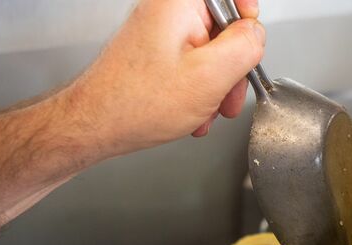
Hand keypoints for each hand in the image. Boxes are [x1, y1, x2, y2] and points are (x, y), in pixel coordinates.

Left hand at [65, 0, 264, 157]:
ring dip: (216, 86)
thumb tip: (257, 35)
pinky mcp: (156, 54)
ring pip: (210, 52)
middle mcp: (168, 11)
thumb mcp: (210, 76)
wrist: (94, 126)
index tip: (249, 44)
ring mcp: (160, 33)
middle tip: (228, 93)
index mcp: (179, 3)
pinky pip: (192, 66)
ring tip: (205, 110)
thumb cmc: (135, 103)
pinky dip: (198, 91)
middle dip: (232, 66)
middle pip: (223, 27)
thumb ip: (245, 47)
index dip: (247, 18)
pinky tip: (191, 112)